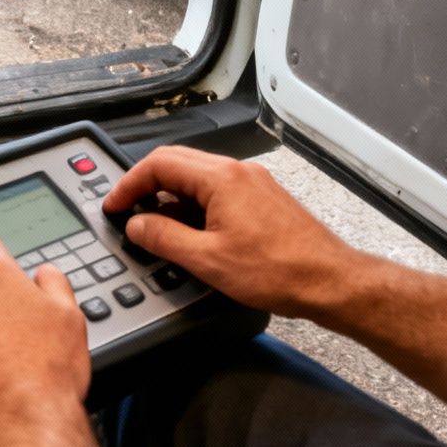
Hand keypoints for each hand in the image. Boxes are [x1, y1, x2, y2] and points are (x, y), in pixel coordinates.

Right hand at [102, 146, 368, 320]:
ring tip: (157, 228)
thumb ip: (163, 238)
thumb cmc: (280, 272)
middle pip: (177, 163)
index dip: (128, 184)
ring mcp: (253, 183)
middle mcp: (238, 172)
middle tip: (128, 211)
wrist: (331, 283)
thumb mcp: (207, 261)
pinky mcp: (263, 199)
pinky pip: (218, 191)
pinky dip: (195, 205)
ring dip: (171, 197)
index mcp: (221, 178)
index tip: (114, 205)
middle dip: (146, 186)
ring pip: (197, 178)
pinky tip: (192, 232)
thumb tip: (136, 224)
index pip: (158, 163)